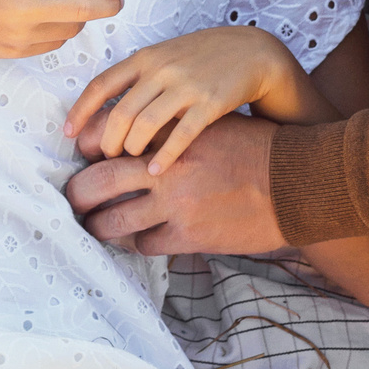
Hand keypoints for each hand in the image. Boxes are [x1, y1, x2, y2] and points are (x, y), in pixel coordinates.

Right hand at [0, 0, 132, 57]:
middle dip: (107, 5)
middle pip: (84, 9)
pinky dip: (57, 32)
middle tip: (117, 1)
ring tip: (63, 7)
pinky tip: (42, 23)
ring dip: (78, 18)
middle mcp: (25, 6)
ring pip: (70, 28)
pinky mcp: (17, 52)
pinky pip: (52, 42)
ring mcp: (22, 34)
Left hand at [64, 25, 315, 174]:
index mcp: (145, 58)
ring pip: (145, 124)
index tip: (67, 134)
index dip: (81, 111)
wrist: (251, 51)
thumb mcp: (164, 57)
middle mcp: (161, 69)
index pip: (101, 84)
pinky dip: (164, 156)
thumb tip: (103, 110)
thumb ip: (138, 78)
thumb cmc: (202, 58)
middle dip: (108, 141)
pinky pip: (180, 135)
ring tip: (131, 161)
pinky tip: (155, 171)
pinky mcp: (210, 103)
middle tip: (106, 157)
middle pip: (120, 112)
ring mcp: (185, 85)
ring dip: (132, 148)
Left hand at [65, 112, 287, 256]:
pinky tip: (138, 238)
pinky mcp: (190, 235)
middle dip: (77, 194)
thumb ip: (174, 128)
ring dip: (99, 226)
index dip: (86, 147)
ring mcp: (175, 204)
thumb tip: (138, 134)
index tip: (82, 156)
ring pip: (114, 222)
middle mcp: (165, 168)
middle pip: (97, 182)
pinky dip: (137, 243)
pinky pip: (145, 244)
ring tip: (95, 226)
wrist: (296, 182)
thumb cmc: (256, 148)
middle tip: (72, 200)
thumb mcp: (211, 124)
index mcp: (168, 133)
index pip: (107, 136)